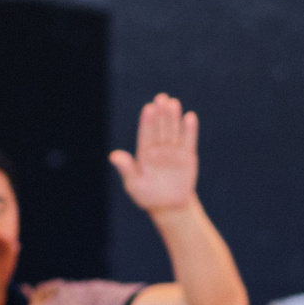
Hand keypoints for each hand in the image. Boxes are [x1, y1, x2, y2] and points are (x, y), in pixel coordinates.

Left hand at [108, 94, 201, 213]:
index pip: (146, 134)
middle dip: (161, 114)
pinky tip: (190, 117)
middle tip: (162, 98)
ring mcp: (174, 152)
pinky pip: (189, 141)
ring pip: (174, 131)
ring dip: (174, 117)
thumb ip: (126, 169)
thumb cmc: (147, 196)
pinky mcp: (188, 157)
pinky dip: (190, 130)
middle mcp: (159, 149)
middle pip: (160, 128)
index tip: (149, 108)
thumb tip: (113, 155)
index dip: (147, 121)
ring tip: (173, 103)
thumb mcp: (134, 184)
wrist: (169, 206)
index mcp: (144, 153)